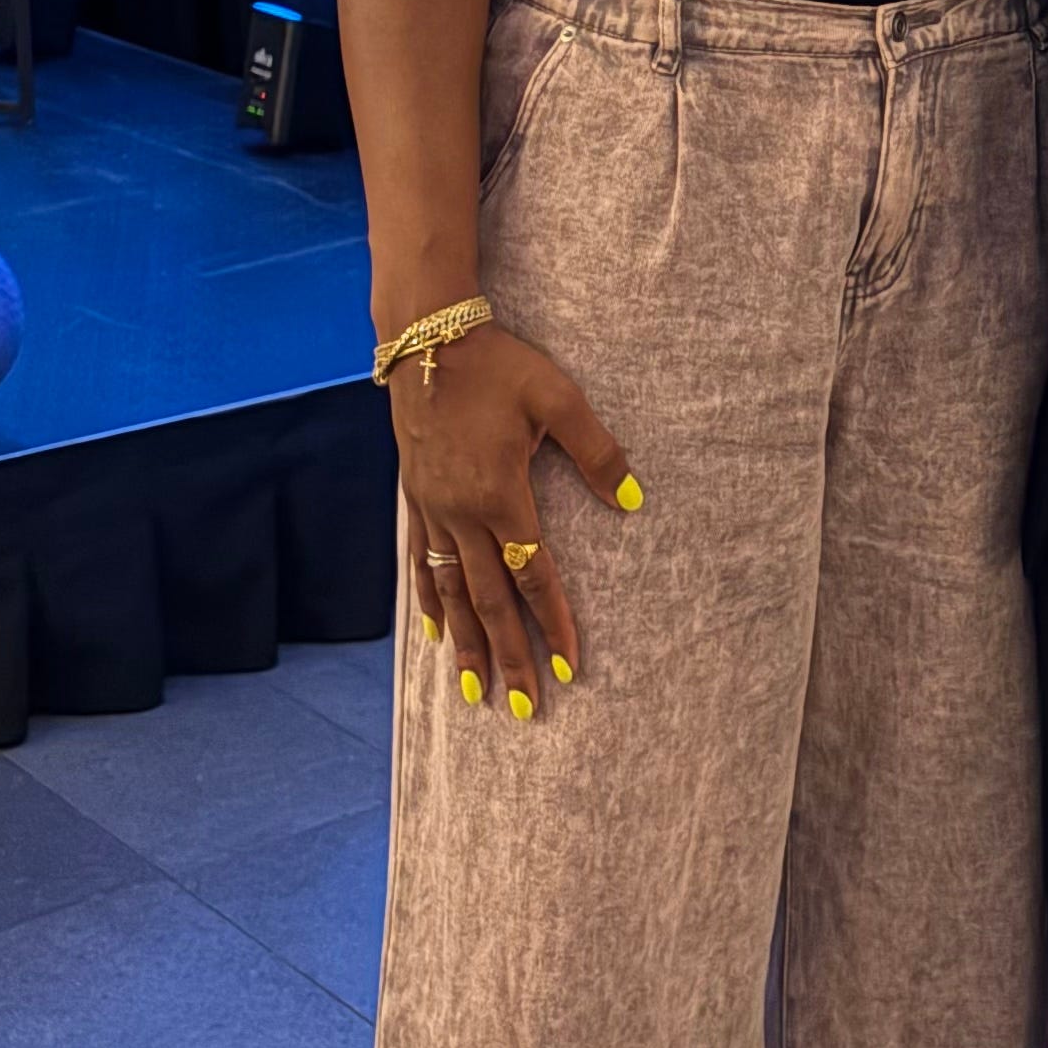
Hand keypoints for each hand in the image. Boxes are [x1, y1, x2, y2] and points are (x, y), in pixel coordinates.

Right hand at [392, 322, 636, 717]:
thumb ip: (596, 452)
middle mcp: (462, 513)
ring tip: (476, 691)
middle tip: (524, 709)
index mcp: (500, 495)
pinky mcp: (415, 499)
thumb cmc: (499, 365)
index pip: (532, 576)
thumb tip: (631, 502)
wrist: (427, 338)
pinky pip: (422, 563)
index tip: (569, 668)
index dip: (552, 624)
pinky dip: (430, 603)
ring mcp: (433, 509)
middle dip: (510, 656)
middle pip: (489, 601)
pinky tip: (435, 634)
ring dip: (466, 644)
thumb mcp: (557, 398)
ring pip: (451, 592)